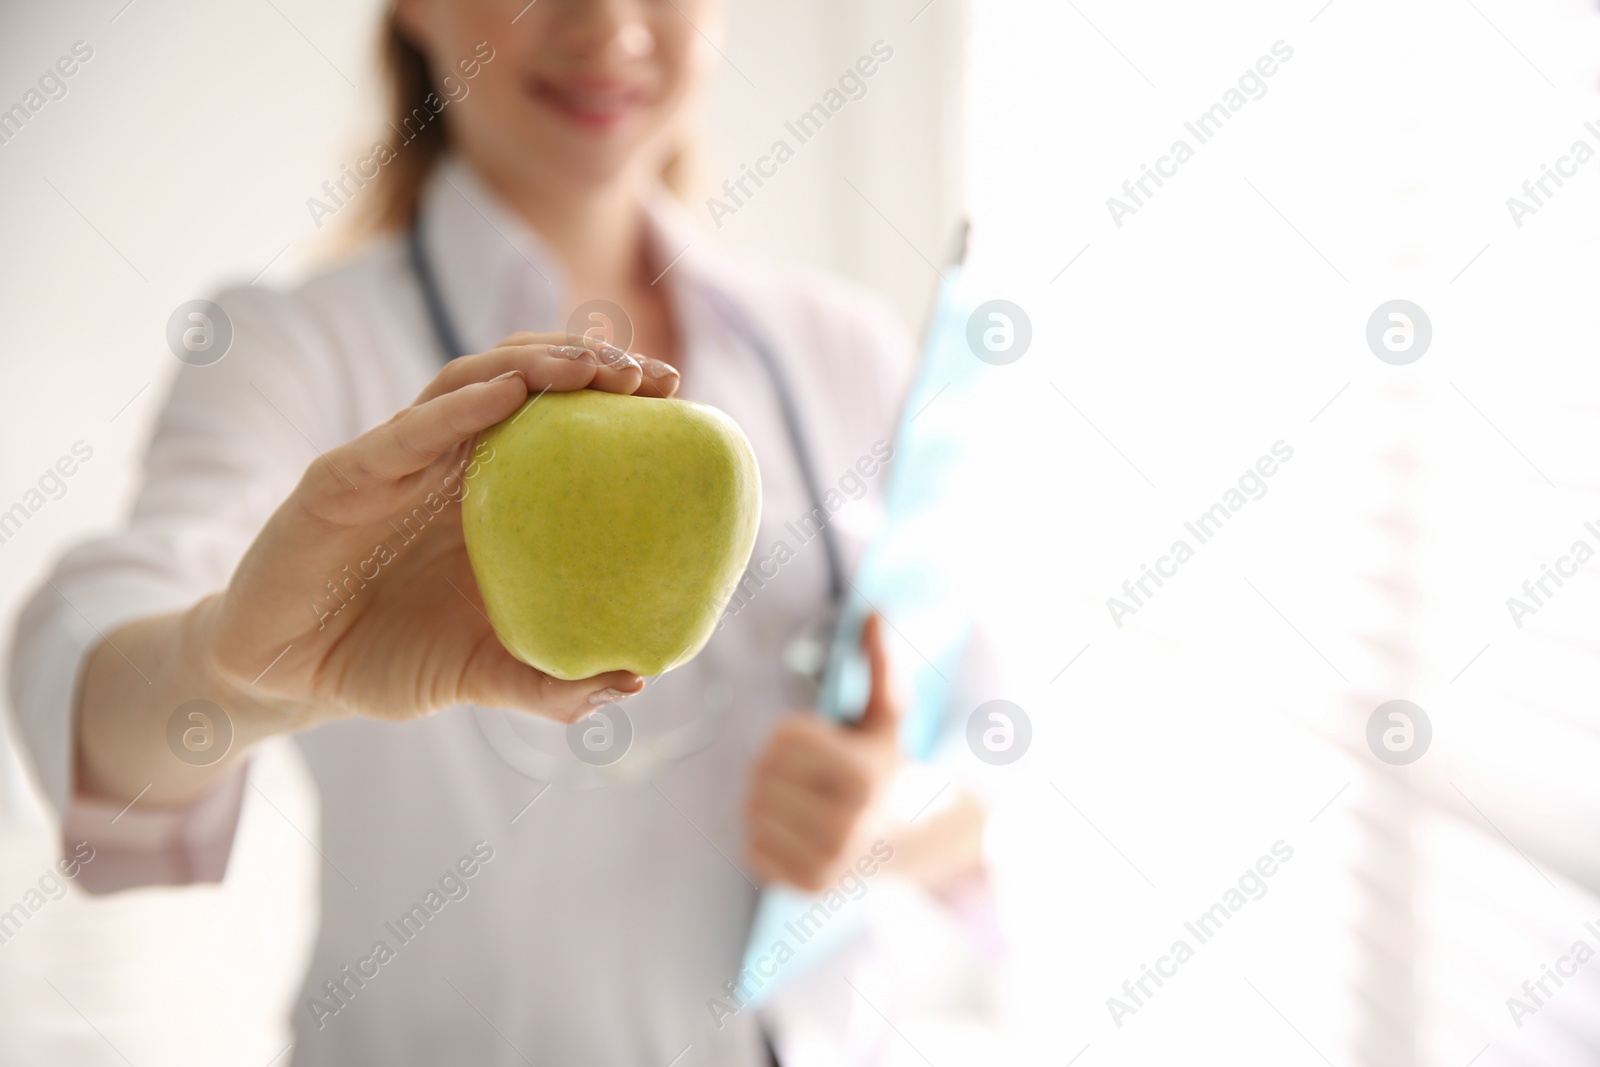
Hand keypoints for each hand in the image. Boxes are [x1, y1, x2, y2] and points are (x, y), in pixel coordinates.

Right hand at [206, 332, 680, 726]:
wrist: (282, 678)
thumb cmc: (385, 662)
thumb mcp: (479, 676)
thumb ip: (548, 683)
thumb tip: (635, 683)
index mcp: (486, 496)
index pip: (555, 424)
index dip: (611, 400)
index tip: (674, 396)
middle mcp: (444, 463)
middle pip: (520, 385)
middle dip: (587, 366)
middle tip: (653, 376)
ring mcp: (392, 461)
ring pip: (465, 386)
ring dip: (532, 367)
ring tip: (592, 367)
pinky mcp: (340, 479)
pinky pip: (402, 435)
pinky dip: (455, 411)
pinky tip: (507, 396)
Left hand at [744, 614, 902, 890]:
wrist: (913, 836)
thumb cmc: (888, 761)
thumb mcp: (887, 713)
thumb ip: (878, 662)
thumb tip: (875, 609)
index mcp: (863, 776)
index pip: (782, 738)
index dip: (793, 733)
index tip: (819, 742)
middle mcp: (847, 824)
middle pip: (762, 773)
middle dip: (777, 765)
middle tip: (808, 774)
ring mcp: (828, 862)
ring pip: (751, 811)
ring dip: (767, 799)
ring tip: (802, 800)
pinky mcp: (809, 888)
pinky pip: (752, 850)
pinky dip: (765, 836)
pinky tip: (798, 832)